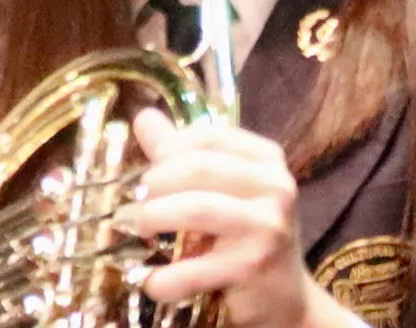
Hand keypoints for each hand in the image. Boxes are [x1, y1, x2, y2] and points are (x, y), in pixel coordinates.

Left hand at [119, 109, 310, 327]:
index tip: (147, 171)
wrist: (285, 299)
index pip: (207, 137)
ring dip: (154, 218)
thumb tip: (143, 117)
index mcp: (266, 159)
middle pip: (198, 168)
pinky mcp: (254, 266)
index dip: (167, 150)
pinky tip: (151, 281)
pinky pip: (195, 268)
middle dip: (154, 183)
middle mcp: (275, 186)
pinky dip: (166, 277)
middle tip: (130, 203)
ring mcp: (268, 226)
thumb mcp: (220, 190)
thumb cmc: (246, 236)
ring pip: (196, 208)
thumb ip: (182, 155)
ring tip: (136, 229)